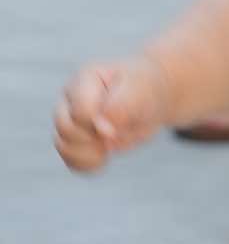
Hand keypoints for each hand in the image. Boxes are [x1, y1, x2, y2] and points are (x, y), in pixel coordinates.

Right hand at [53, 55, 169, 172]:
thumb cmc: (144, 89)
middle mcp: (70, 98)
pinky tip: (105, 158)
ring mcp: (68, 119)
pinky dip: (88, 165)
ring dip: (91, 154)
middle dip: (94, 138)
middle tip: (117, 133)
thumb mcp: (141, 90)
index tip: (123, 123)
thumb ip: (122, 106)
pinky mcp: (73, 140)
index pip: (81, 111)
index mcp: (85, 78)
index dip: (101, 124)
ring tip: (111, 147)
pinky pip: (70, 161)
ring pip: (63, 145)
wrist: (150, 97)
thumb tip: (104, 132)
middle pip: (65, 128)